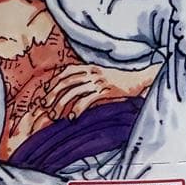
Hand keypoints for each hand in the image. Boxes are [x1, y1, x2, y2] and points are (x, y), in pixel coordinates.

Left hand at [41, 63, 157, 121]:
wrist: (140, 80)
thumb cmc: (121, 81)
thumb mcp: (102, 76)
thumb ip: (88, 79)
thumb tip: (73, 90)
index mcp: (90, 67)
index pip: (66, 72)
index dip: (54, 82)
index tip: (46, 93)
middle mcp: (92, 72)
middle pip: (66, 81)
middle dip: (53, 94)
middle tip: (45, 106)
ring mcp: (99, 81)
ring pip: (74, 91)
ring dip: (62, 104)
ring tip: (56, 116)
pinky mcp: (106, 90)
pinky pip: (88, 100)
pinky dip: (78, 109)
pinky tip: (73, 117)